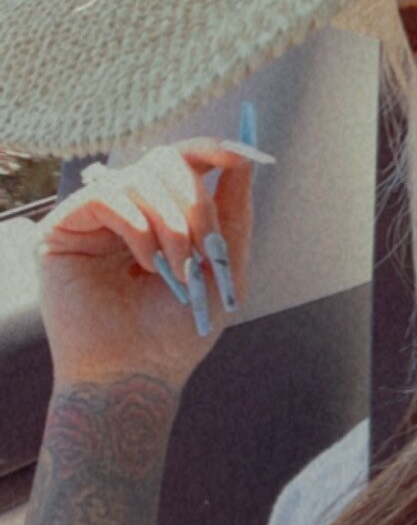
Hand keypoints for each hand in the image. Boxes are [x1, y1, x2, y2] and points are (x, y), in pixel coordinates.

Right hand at [34, 111, 275, 391]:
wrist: (136, 374)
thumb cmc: (175, 333)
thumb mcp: (224, 269)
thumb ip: (233, 211)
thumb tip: (245, 157)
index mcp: (162, 215)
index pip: (183, 162)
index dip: (211, 150)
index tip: (240, 155)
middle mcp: (126, 210)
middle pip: (166, 162)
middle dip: (196, 204)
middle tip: (204, 250)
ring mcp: (93, 218)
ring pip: (141, 176)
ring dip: (172, 223)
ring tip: (178, 271)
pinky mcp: (63, 228)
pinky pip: (107, 194)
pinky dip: (137, 225)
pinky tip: (145, 262)